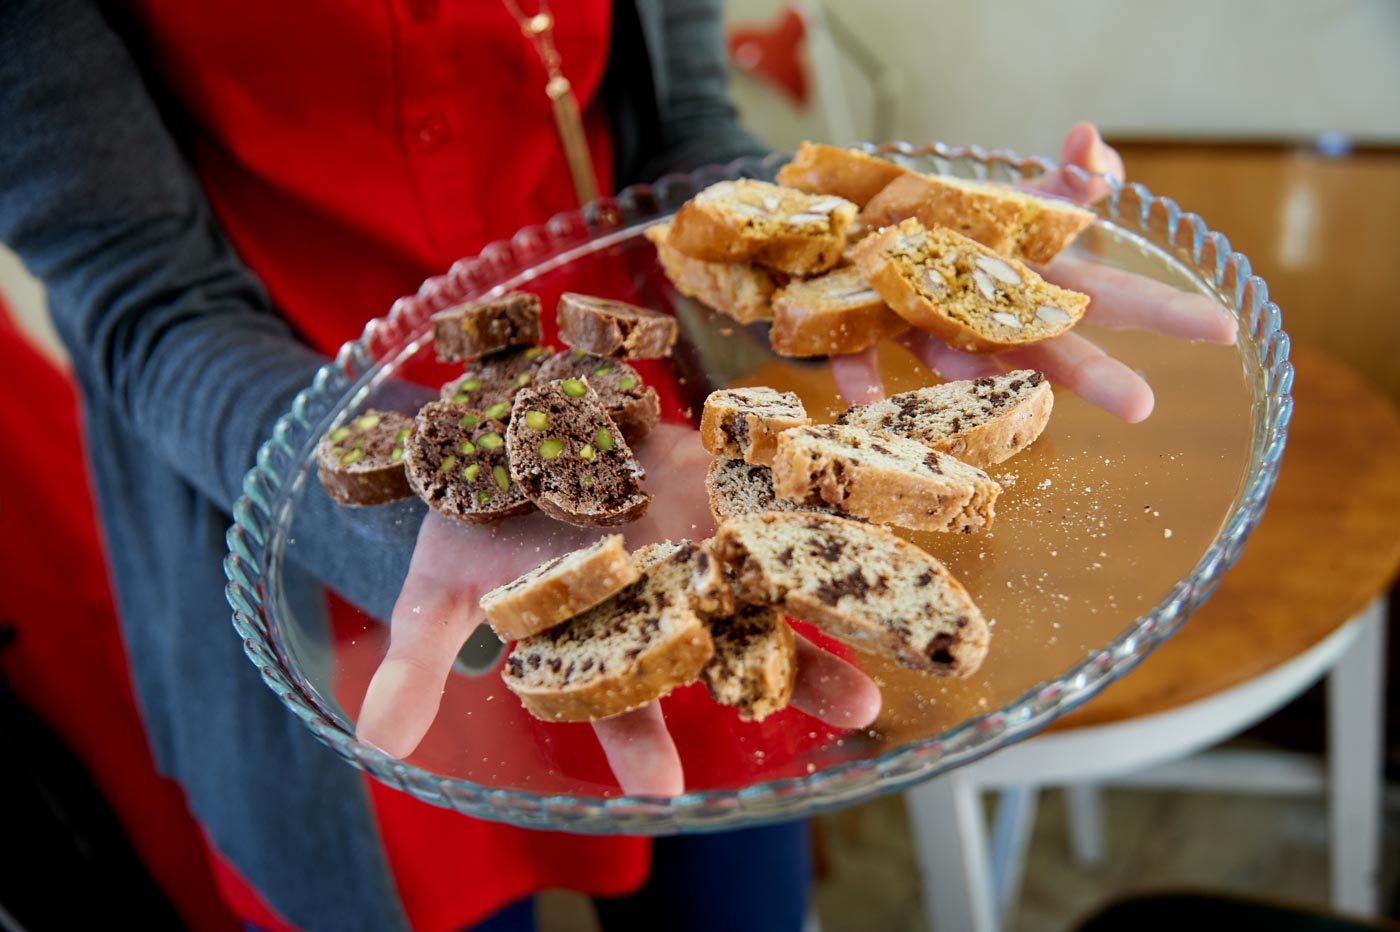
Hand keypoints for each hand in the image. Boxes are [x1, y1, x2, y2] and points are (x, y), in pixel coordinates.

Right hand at [355, 422, 881, 794]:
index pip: (618, 696)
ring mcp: (691, 528)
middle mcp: (660, 588)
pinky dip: (816, 489)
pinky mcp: (708, 469)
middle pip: (731, 639)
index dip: (637, 736)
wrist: (500, 429)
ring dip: (833, 590)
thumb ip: (420, 659)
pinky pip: (768, 481)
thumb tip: (376, 745)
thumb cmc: (472, 518)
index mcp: (599, 630)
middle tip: (857, 709)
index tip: (662, 785)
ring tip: (902, 611)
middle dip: (791, 672)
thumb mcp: (437, 586)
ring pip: (770, 566)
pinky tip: (877, 497)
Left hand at [830, 123, 1237, 418]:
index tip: (1227, 328)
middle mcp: (990, 322)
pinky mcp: (863, 331)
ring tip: (996, 401)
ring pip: (957, 359)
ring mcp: (928, 332)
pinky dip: (863, 375)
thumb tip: (1090, 140)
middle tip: (1142, 404)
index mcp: (1034, 289)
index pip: (1113, 299)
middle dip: (1094, 374)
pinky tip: (866, 399)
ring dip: (972, 378)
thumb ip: (1064, 182)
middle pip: (1048, 348)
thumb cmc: (948, 230)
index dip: (1167, 314)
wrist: (858, 238)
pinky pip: (862, 355)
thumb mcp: (1014, 203)